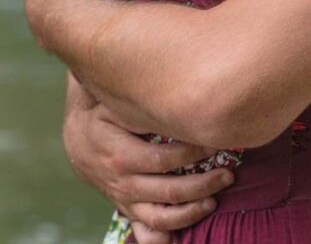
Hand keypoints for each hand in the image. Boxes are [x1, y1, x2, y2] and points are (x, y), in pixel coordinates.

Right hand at [63, 76, 233, 242]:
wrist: (79, 140)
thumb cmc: (106, 113)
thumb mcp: (117, 103)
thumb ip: (142, 100)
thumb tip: (177, 84)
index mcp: (119, 155)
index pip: (162, 159)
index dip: (192, 154)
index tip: (216, 143)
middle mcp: (121, 182)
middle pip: (167, 191)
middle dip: (202, 184)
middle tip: (229, 173)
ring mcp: (124, 199)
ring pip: (161, 217)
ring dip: (192, 211)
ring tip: (215, 198)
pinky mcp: (127, 209)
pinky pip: (145, 230)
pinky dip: (163, 237)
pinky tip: (183, 234)